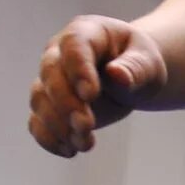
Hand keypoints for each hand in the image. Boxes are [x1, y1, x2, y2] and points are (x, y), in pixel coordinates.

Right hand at [30, 16, 167, 156]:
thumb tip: (117, 75)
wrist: (129, 78)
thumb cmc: (139, 63)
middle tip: (87, 126)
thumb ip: (135, 68)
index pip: (74, 46)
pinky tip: (69, 151)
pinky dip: (48, 138)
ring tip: (85, 145)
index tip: (90, 95)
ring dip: (58, 126)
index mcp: (86, 33)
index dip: (78, 70)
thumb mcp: (147, 62)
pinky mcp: (50, 106)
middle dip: (66, 104)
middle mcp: (60, 53)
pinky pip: (37, 121)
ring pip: (39, 99)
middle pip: (50, 74)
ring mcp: (50, 79)